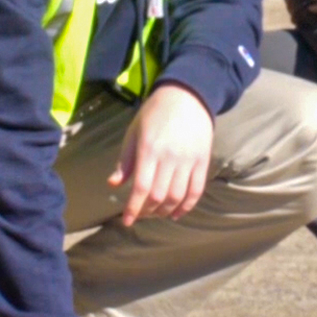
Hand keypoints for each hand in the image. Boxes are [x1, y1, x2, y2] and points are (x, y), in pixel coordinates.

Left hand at [109, 83, 214, 225]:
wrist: (188, 95)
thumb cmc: (155, 113)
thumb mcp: (135, 132)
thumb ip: (125, 160)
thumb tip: (114, 185)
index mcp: (149, 149)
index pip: (140, 187)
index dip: (133, 208)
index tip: (127, 221)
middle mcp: (169, 157)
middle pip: (158, 195)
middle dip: (147, 211)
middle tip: (140, 215)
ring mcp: (188, 159)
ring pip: (177, 196)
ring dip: (165, 211)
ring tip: (156, 214)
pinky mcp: (203, 160)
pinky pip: (196, 190)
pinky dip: (187, 206)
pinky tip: (177, 213)